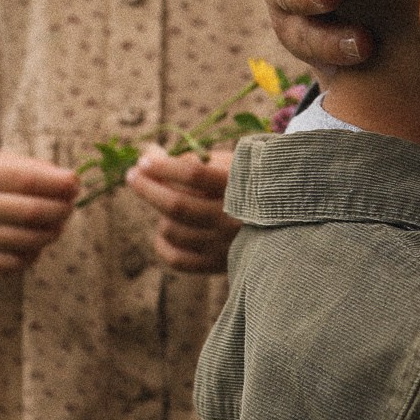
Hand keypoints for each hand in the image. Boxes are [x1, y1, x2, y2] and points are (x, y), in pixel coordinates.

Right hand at [0, 153, 78, 274]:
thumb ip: (33, 169)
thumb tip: (71, 183)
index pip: (28, 180)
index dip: (58, 184)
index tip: (75, 184)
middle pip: (32, 212)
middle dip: (61, 210)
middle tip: (69, 207)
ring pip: (28, 240)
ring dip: (52, 233)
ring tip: (57, 225)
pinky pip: (16, 263)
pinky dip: (34, 253)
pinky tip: (35, 243)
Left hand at [128, 146, 240, 271]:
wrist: (286, 221)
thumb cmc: (251, 184)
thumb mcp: (232, 163)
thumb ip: (192, 159)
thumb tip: (147, 155)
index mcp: (243, 187)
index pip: (195, 174)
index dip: (164, 166)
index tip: (145, 158)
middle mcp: (234, 219)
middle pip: (177, 205)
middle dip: (148, 187)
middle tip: (133, 174)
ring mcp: (225, 245)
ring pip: (172, 230)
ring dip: (160, 213)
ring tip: (166, 201)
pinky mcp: (218, 264)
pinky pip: (176, 258)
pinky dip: (164, 242)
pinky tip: (165, 229)